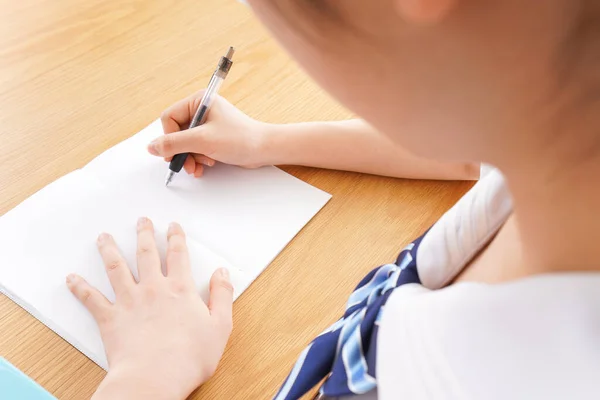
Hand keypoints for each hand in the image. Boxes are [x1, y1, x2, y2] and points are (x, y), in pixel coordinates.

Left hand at [66, 218, 232, 399]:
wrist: (155, 378)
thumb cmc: (189, 357)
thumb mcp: (220, 326)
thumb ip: (222, 296)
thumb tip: (223, 274)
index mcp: (180, 289)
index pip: (178, 255)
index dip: (176, 238)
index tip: (173, 226)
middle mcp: (153, 289)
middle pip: (146, 254)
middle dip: (144, 234)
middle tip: (141, 221)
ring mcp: (129, 301)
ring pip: (116, 268)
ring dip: (109, 250)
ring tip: (104, 238)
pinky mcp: (111, 319)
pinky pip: (91, 299)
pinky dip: (80, 287)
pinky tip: (72, 279)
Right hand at [148, 91, 267, 176]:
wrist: (264, 150)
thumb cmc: (240, 139)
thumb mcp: (202, 140)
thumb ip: (174, 143)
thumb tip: (151, 146)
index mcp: (198, 101)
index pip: (169, 118)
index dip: (169, 138)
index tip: (175, 154)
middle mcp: (202, 110)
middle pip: (176, 132)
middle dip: (182, 151)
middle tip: (188, 165)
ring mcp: (207, 124)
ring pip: (185, 143)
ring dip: (190, 158)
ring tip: (200, 166)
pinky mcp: (213, 137)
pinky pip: (195, 149)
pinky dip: (197, 159)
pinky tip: (205, 166)